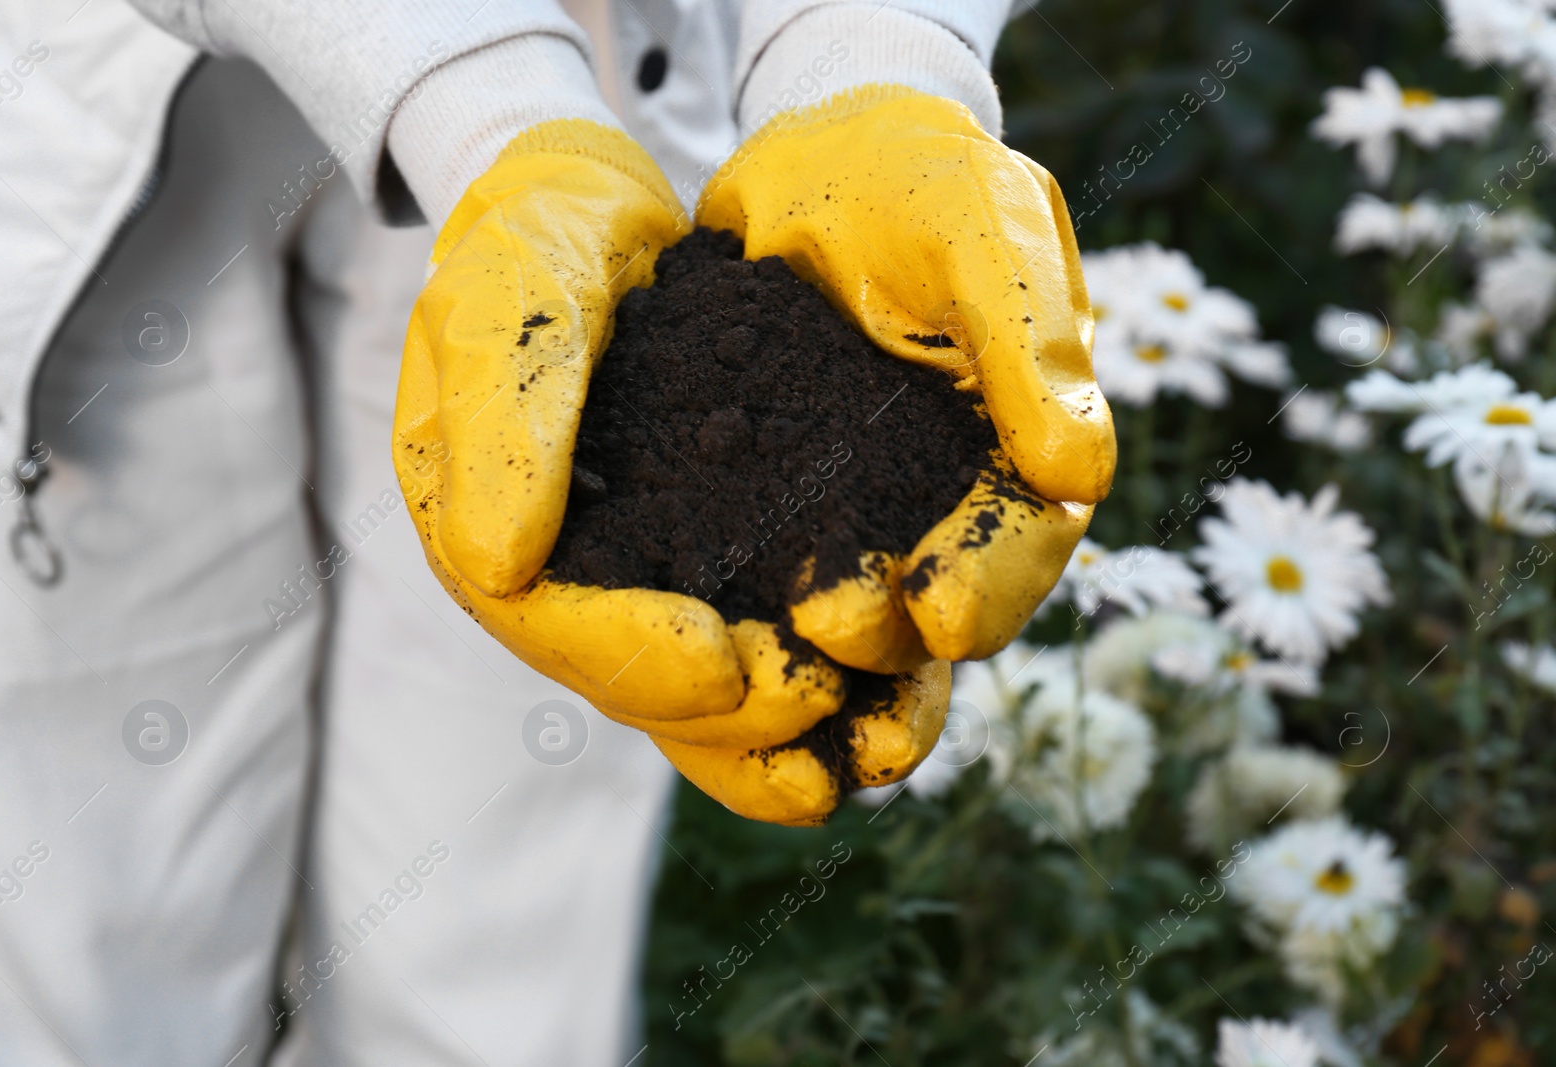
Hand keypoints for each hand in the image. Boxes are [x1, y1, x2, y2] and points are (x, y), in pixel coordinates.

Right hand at [393, 120, 945, 825]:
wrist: (591, 219)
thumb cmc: (533, 254)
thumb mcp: (501, 313)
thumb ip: (502, 430)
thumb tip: (497, 566)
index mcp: (490, 538)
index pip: (555, 627)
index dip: (637, 658)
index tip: (724, 665)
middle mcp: (562, 583)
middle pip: (638, 683)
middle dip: (728, 711)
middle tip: (818, 702)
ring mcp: (634, 581)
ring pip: (701, 693)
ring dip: (778, 737)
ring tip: (861, 756)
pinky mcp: (699, 562)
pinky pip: (751, 644)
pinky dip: (807, 689)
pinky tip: (878, 715)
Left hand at [698, 85, 1110, 665]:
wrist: (812, 154)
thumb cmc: (920, 178)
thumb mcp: (983, 230)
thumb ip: (1029, 342)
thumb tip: (1078, 475)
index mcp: (1022, 442)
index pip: (1026, 534)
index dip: (990, 581)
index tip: (941, 614)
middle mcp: (946, 495)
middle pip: (940, 597)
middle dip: (895, 634)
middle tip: (828, 633)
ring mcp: (862, 507)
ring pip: (859, 608)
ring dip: (819, 655)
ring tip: (768, 675)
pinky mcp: (781, 501)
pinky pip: (769, 569)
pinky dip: (746, 613)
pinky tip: (704, 639)